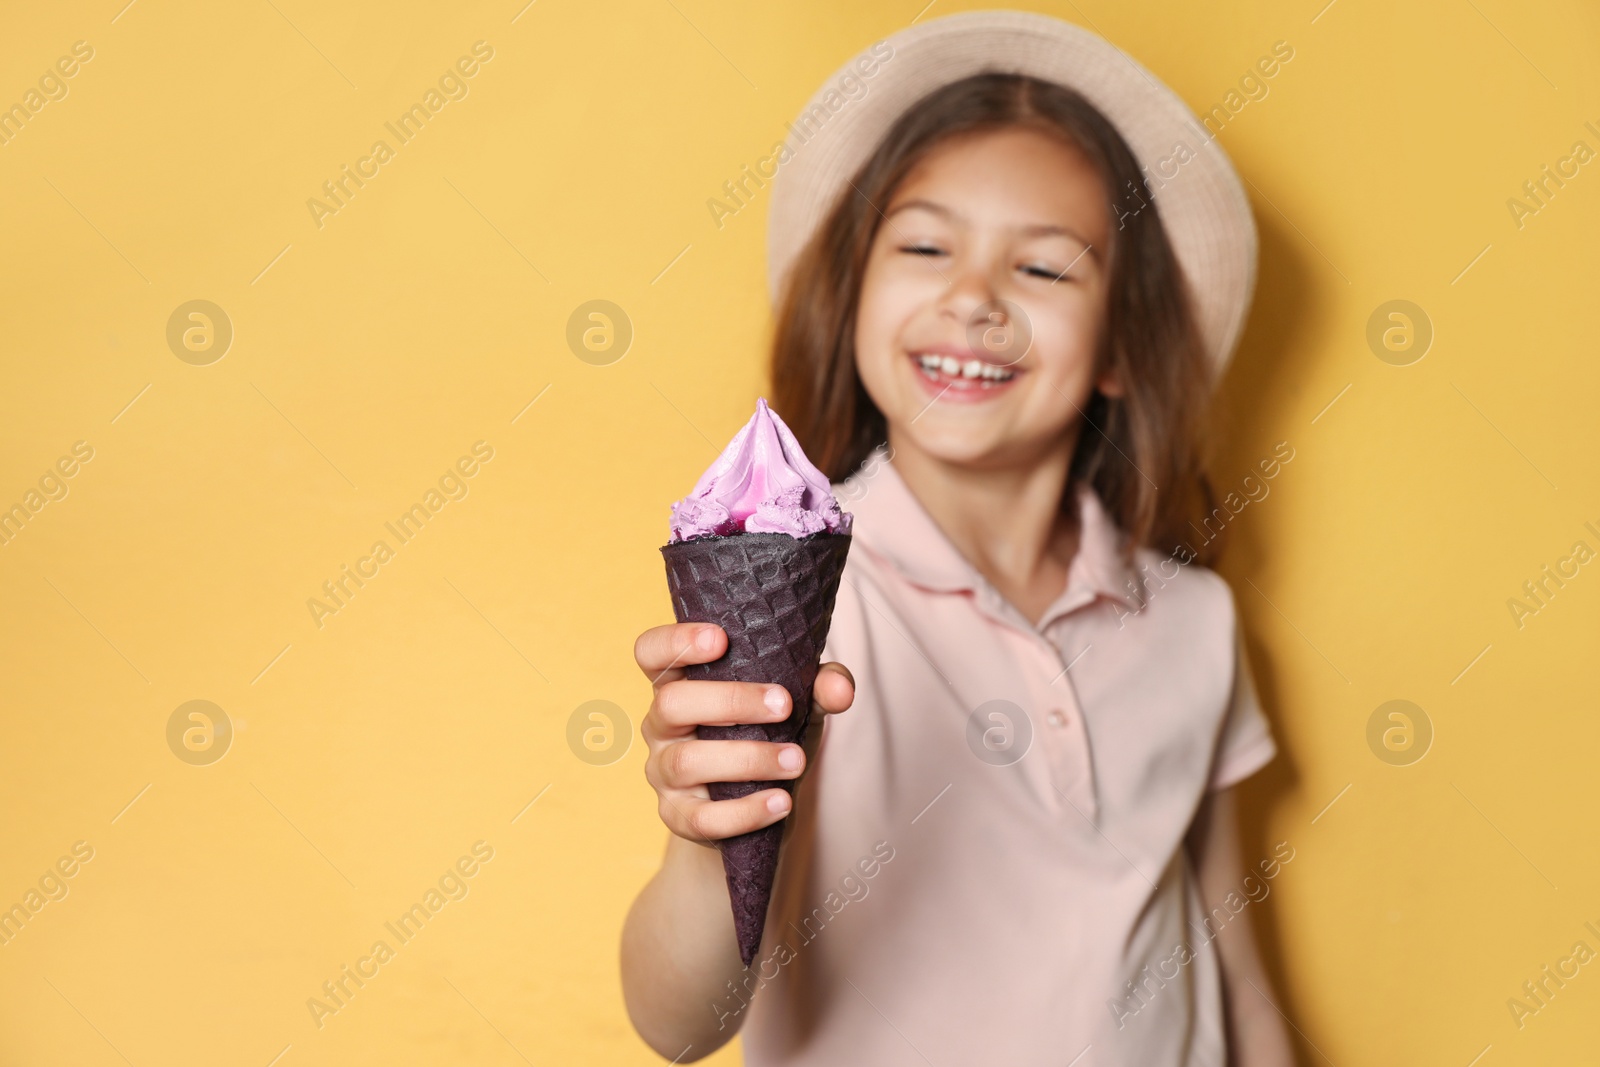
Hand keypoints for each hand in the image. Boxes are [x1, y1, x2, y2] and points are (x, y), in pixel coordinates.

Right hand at [634, 622, 854, 845]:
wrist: (756, 800)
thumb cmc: (766, 732)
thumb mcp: (794, 703)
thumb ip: (817, 687)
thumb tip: (840, 688)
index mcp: (678, 682)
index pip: (651, 651)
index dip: (676, 641)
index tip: (721, 638)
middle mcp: (661, 723)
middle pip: (672, 703)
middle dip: (731, 701)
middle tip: (784, 705)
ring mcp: (663, 771)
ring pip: (688, 762)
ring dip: (748, 759)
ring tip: (796, 760)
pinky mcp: (677, 815)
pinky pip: (702, 818)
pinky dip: (745, 812)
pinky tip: (781, 801)